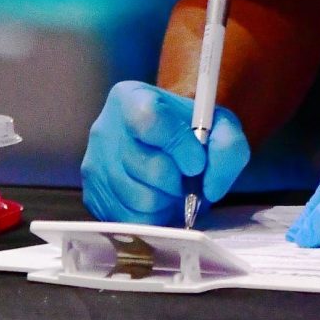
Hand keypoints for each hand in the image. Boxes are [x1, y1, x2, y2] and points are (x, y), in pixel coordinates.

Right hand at [80, 80, 250, 224]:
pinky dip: (151, 218)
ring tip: (171, 189)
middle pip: (147, 168)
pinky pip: (128, 221)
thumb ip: (227, 147)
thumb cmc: (190, 132)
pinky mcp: (93, 196)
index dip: (180, 146)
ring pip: (139, 200)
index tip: (197, 160)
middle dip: (178, 181)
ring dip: (166, 203)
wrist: (166, 143)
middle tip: (185, 178)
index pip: (151, 120)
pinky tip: (157, 201)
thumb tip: (209, 187)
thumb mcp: (219, 126)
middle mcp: (104, 130)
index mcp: (131, 98)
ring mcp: (94, 165)